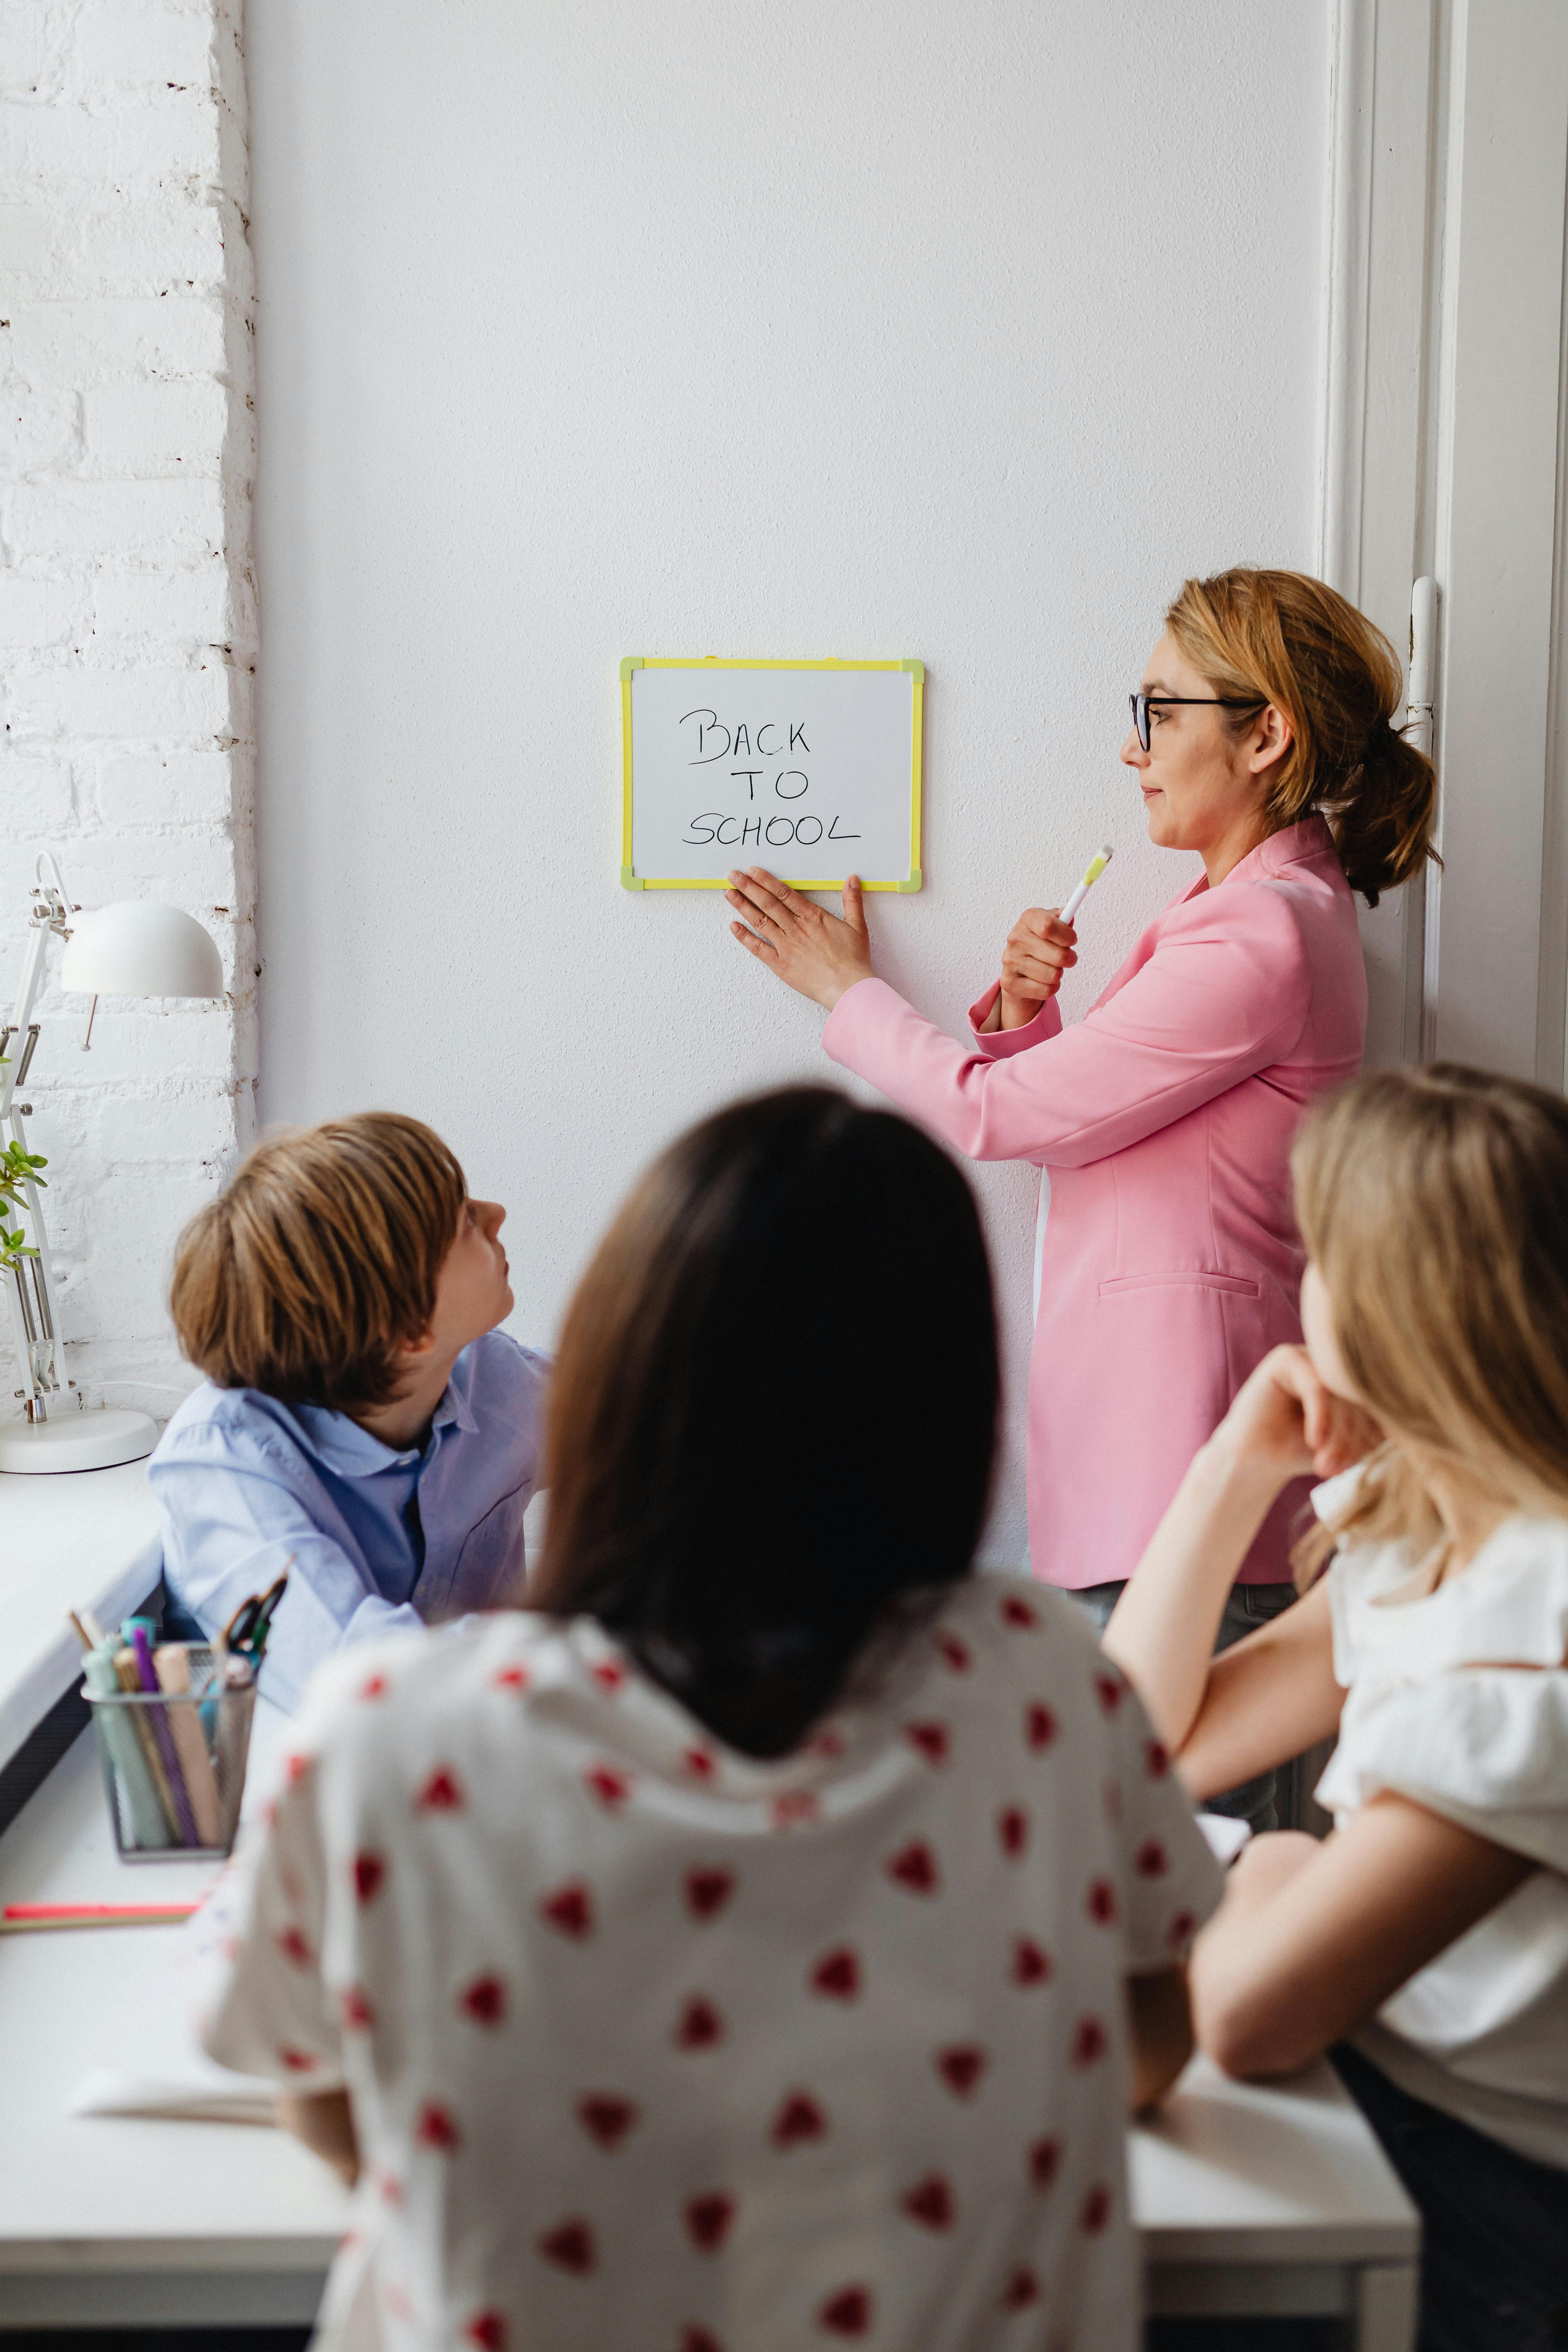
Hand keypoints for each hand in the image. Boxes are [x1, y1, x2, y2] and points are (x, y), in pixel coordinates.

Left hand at [725, 868, 873, 1010]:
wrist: (847, 987)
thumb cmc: (852, 960)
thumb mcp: (857, 926)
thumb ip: (852, 900)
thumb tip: (852, 879)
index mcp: (812, 917)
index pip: (784, 893)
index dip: (766, 880)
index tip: (752, 871)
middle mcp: (795, 928)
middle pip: (767, 903)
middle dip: (748, 887)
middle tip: (733, 876)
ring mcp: (785, 946)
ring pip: (760, 922)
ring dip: (743, 906)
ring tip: (729, 894)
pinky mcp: (780, 964)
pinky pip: (758, 948)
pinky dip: (744, 937)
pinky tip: (733, 926)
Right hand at [999, 907, 1076, 1029]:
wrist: (1019, 968)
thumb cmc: (1040, 944)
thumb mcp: (1051, 925)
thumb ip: (1062, 919)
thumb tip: (1068, 915)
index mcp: (1027, 920)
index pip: (1048, 926)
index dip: (1066, 936)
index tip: (1072, 940)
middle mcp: (1015, 939)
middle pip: (1058, 955)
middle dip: (1069, 959)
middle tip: (1066, 958)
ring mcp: (1010, 961)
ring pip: (1053, 975)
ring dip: (1058, 974)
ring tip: (1051, 968)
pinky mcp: (1010, 983)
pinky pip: (1045, 990)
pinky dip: (1051, 988)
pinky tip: (1044, 981)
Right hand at [1211, 1345, 1381, 1488]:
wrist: (1255, 1462)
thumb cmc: (1302, 1453)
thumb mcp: (1351, 1442)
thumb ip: (1379, 1429)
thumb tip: (1419, 1426)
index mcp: (1355, 1376)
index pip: (1382, 1397)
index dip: (1380, 1430)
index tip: (1369, 1462)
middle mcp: (1335, 1361)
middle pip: (1363, 1394)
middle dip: (1354, 1437)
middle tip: (1339, 1470)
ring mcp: (1312, 1355)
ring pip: (1341, 1392)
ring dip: (1337, 1435)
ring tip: (1326, 1466)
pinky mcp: (1286, 1357)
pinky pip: (1317, 1387)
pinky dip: (1320, 1418)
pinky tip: (1313, 1443)